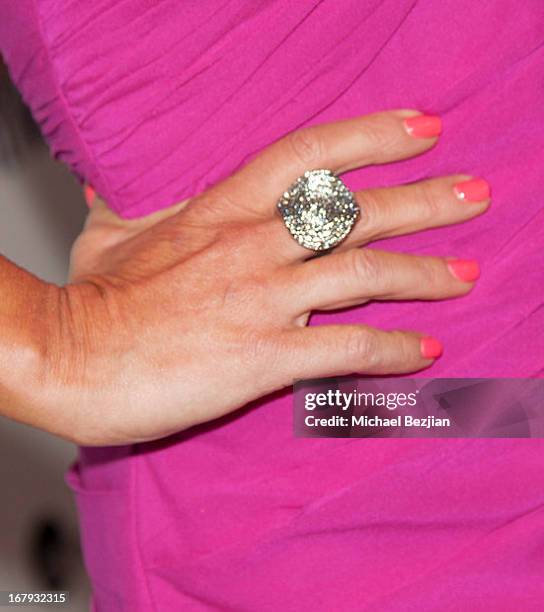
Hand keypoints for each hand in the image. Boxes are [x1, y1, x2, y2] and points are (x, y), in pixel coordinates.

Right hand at [43, 109, 488, 444]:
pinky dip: (394, 348)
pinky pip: (348, 345)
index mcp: (220, 210)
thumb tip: (115, 186)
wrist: (70, 358)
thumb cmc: (91, 300)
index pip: (311, 155)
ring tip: (466, 274)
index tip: (422, 129)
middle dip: (425, 200)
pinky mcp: (265, 356)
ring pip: (365, 273)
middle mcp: (252, 246)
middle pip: (357, 211)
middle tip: (475, 195)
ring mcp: (263, 299)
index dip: (373, 136)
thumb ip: (134, 207)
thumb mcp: (109, 234)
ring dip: (425, 272)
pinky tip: (425, 348)